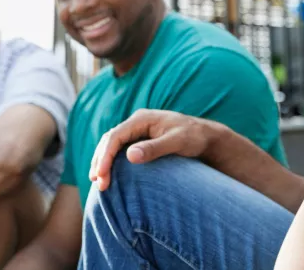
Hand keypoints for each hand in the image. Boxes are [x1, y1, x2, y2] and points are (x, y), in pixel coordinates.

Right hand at [89, 109, 218, 190]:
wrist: (205, 136)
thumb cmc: (193, 137)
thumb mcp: (177, 142)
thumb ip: (154, 148)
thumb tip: (130, 156)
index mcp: (141, 119)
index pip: (116, 136)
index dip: (105, 155)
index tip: (101, 175)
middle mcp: (136, 122)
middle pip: (110, 140)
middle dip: (100, 161)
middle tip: (98, 183)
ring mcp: (137, 131)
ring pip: (112, 144)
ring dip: (103, 162)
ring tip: (98, 182)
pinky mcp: (139, 140)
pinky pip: (119, 149)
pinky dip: (111, 162)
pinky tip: (108, 175)